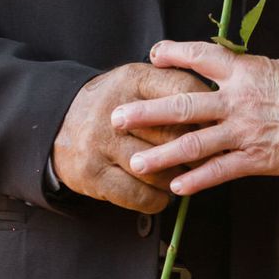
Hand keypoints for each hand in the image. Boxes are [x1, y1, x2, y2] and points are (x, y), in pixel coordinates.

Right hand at [52, 63, 211, 212]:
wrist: (57, 123)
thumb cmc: (114, 103)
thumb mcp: (137, 82)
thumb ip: (172, 86)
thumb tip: (217, 104)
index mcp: (132, 79)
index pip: (182, 89)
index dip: (207, 107)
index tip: (222, 121)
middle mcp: (115, 110)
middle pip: (173, 133)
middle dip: (197, 148)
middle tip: (214, 157)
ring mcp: (101, 144)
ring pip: (158, 168)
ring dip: (178, 177)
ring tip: (187, 176)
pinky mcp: (93, 175)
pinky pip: (137, 195)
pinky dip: (157, 199)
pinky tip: (163, 194)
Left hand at [112, 40, 278, 193]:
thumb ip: (250, 71)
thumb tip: (228, 68)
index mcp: (245, 71)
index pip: (201, 56)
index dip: (173, 53)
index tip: (152, 55)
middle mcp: (239, 100)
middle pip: (182, 105)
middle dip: (146, 111)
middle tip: (117, 116)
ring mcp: (246, 132)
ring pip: (194, 143)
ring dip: (161, 153)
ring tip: (135, 161)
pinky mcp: (258, 159)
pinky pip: (219, 171)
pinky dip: (195, 180)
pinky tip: (175, 187)